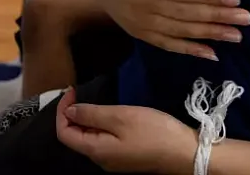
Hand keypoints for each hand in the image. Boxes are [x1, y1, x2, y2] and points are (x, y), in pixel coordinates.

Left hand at [56, 88, 195, 173]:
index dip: (62, 110)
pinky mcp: (126, 157)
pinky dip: (99, 125)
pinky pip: (103, 141)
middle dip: (72, 113)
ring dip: (86, 119)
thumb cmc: (154, 132)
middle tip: (79, 91)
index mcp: (95, 150)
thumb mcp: (120, 117)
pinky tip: (108, 114)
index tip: (72, 90)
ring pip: (89, 138)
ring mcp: (114, 160)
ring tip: (92, 99)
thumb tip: (69, 111)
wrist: (187, 153)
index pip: (64, 133)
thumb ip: (91, 114)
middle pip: (75, 137)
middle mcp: (101, 160)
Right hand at [81, 0, 249, 60]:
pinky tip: (212, 53)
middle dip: (218, 16)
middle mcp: (144, 6)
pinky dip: (189, 50)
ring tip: (236, 36)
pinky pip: (167, 44)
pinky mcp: (141, 34)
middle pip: (186, 13)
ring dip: (210, 34)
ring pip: (180, 31)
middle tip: (246, 19)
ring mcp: (142, 23)